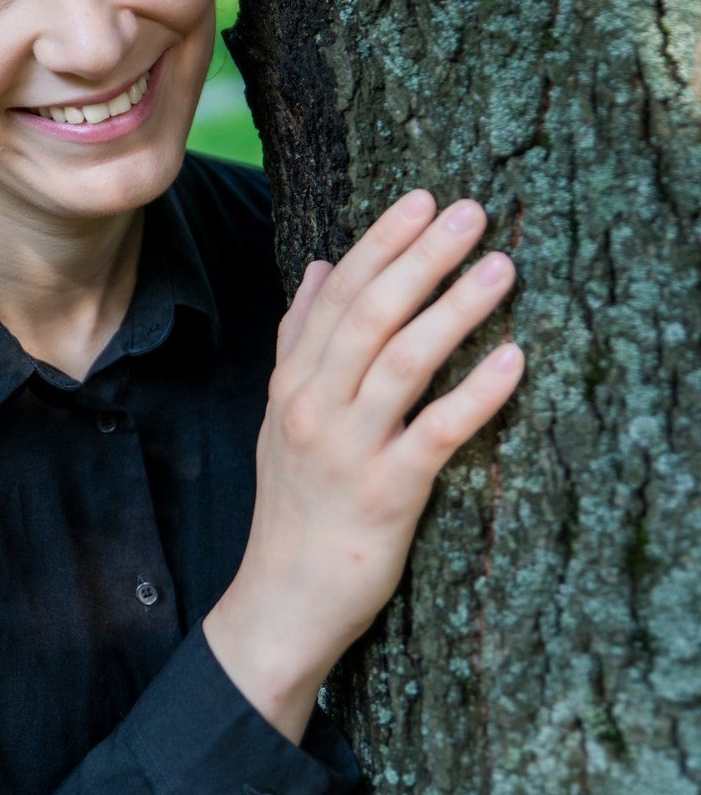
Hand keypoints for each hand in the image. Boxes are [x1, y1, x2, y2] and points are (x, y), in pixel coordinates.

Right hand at [203, 191, 524, 740]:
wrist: (282, 595)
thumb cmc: (294, 501)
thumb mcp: (281, 412)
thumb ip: (299, 338)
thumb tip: (321, 264)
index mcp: (293, 381)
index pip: (338, 294)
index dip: (382, 242)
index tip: (422, 199)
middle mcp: (314, 405)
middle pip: (371, 315)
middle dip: (422, 257)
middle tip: (473, 212)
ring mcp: (347, 449)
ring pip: (403, 362)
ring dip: (454, 309)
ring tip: (501, 267)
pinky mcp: (387, 494)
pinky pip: (435, 434)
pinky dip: (476, 395)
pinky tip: (514, 360)